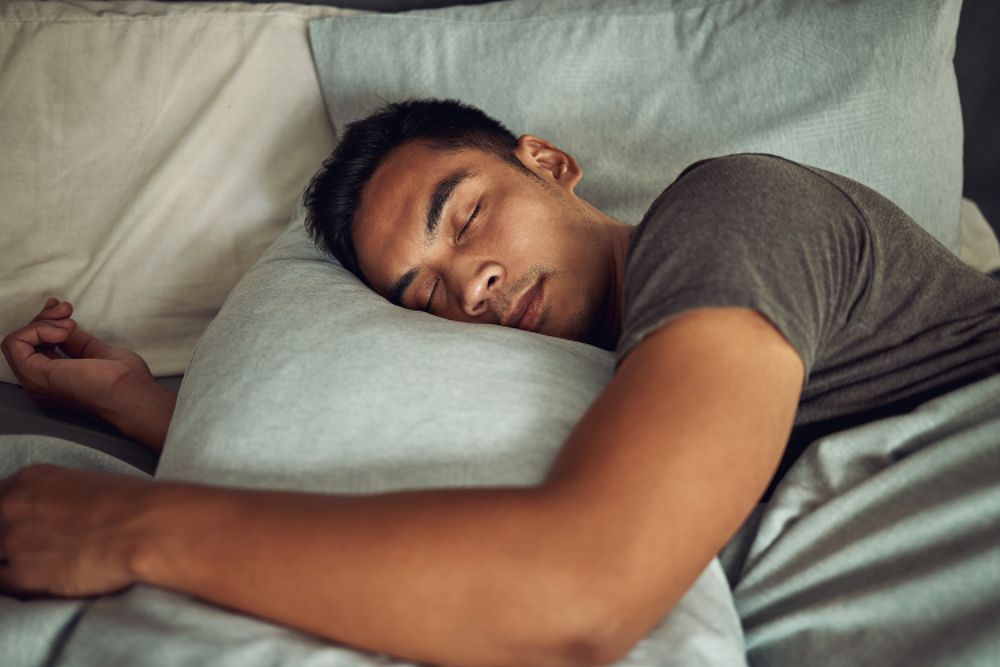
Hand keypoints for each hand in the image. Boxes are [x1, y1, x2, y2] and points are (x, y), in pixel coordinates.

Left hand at [0, 464, 152, 597]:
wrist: (144, 528)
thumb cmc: (134, 504)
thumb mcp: (89, 484)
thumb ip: (61, 499)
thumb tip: (62, 517)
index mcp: (31, 478)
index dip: (10, 518)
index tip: (22, 528)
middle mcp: (12, 506)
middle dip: (9, 541)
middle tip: (39, 549)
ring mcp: (11, 541)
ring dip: (13, 563)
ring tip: (44, 567)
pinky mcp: (21, 576)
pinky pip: (2, 586)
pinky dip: (17, 586)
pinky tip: (41, 583)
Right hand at [1, 298, 153, 424]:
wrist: (130, 393)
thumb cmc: (123, 380)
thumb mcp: (96, 353)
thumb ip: (76, 342)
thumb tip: (64, 325)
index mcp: (55, 381)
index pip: (37, 347)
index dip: (47, 324)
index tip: (66, 310)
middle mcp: (40, 384)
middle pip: (26, 343)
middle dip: (44, 318)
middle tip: (67, 310)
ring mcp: (35, 382)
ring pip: (18, 341)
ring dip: (43, 322)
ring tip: (70, 324)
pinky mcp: (34, 376)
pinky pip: (15, 343)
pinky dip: (36, 330)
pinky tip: (62, 332)